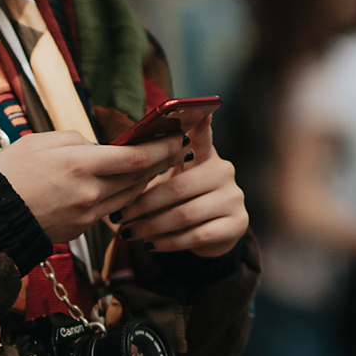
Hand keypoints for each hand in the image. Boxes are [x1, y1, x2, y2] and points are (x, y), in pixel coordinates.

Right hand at [0, 130, 179, 242]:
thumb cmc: (10, 172)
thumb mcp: (41, 141)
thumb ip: (78, 141)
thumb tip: (101, 148)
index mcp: (80, 164)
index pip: (136, 157)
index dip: (162, 148)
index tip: (177, 139)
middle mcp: (89, 192)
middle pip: (139, 178)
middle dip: (161, 163)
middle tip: (175, 150)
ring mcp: (87, 215)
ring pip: (129, 196)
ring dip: (145, 181)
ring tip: (154, 166)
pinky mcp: (81, 229)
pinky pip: (109, 210)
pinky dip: (120, 197)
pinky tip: (123, 186)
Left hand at [117, 110, 250, 257]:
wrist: (215, 234)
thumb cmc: (183, 200)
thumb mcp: (173, 179)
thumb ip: (158, 168)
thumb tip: (123, 163)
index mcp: (207, 156)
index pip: (203, 136)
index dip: (200, 125)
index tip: (199, 110)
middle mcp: (224, 172)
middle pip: (178, 188)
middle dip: (143, 204)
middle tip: (118, 216)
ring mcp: (233, 198)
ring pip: (185, 215)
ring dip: (151, 226)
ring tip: (128, 233)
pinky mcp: (237, 224)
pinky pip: (197, 236)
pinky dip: (169, 242)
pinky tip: (150, 244)